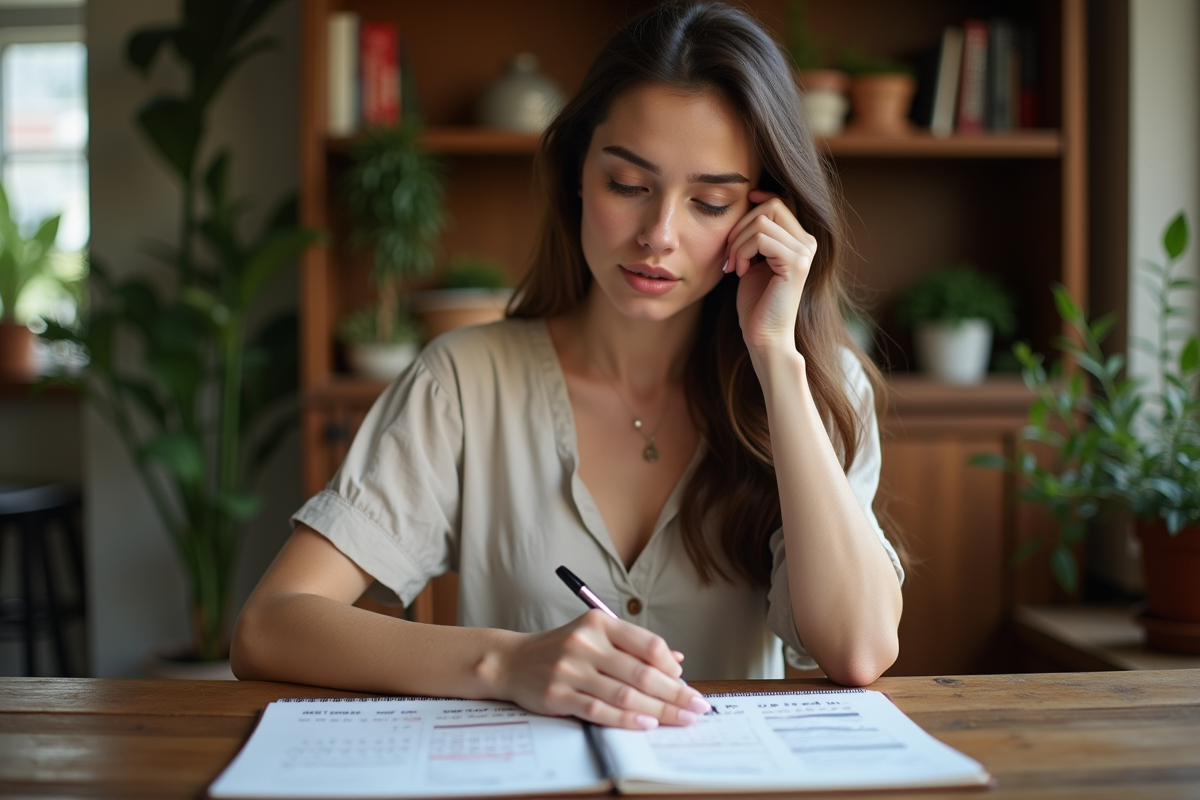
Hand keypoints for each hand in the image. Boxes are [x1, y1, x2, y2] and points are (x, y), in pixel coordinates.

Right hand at [495, 610, 709, 728]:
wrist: (511, 660)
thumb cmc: (561, 649)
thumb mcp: (595, 636)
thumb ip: (634, 646)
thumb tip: (677, 661)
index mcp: (599, 623)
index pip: (647, 644)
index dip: (671, 667)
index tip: (686, 682)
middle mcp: (586, 643)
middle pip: (642, 673)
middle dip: (676, 694)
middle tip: (697, 707)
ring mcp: (571, 669)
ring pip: (625, 695)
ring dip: (659, 710)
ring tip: (680, 719)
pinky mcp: (558, 694)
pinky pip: (600, 711)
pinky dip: (627, 720)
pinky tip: (646, 724)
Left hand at [725, 189, 816, 352]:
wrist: (764, 336)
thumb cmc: (756, 302)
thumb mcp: (754, 260)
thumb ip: (757, 235)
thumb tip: (753, 200)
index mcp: (800, 241)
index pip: (779, 203)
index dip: (758, 200)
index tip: (736, 214)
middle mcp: (807, 244)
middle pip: (771, 206)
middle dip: (741, 226)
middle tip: (729, 255)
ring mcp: (804, 253)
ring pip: (762, 222)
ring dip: (738, 242)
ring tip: (733, 266)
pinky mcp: (795, 263)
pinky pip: (761, 239)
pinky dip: (742, 252)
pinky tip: (740, 272)